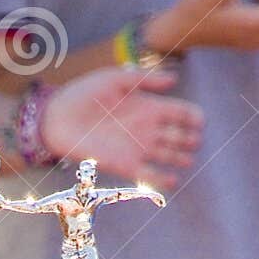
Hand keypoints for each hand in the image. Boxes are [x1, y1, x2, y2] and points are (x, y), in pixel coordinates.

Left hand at [40, 68, 202, 190]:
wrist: (58, 119)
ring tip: (186, 159)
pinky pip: (148, 175)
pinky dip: (162, 179)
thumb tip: (174, 79)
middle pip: (178, 137)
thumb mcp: (116, 79)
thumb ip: (144, 79)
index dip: (193, 118)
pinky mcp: (125, 165)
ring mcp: (137, 148)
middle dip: (189, 140)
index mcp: (148, 106)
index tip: (199, 121)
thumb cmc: (84, 94)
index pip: (180, 113)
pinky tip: (173, 180)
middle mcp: (146, 129)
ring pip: (167, 156)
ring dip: (179, 159)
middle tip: (193, 142)